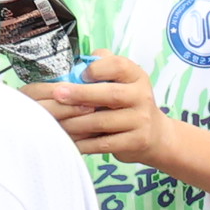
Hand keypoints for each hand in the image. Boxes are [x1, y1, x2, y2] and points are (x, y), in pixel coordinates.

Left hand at [28, 54, 163, 165]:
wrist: (155, 135)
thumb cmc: (126, 104)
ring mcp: (141, 121)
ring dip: (74, 123)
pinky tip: (67, 140)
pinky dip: (82, 143)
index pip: (119, 66)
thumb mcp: (121, 81)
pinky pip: (103, 144)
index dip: (97, 68)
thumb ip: (101, 67)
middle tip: (57, 94)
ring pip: (102, 122)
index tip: (80, 75)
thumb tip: (74, 66)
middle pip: (111, 94)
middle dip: (81, 94)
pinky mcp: (136, 142)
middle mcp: (142, 96)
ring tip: (54, 122)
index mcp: (136, 77)